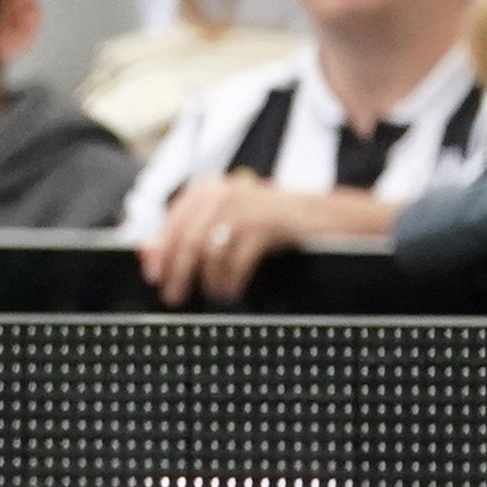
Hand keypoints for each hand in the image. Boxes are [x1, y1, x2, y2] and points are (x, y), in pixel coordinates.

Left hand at [144, 169, 387, 304]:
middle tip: (173, 296)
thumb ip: (194, 233)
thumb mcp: (234, 222)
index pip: (170, 222)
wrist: (338, 218)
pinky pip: (234, 260)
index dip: (158, 251)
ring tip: (212, 295)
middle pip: (184, 239)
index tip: (152, 275)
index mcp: (209, 190)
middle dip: (174, 271)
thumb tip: (148, 253)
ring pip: (206, 252)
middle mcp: (223, 192)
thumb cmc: (281, 223)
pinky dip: (229, 281)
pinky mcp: (267, 224)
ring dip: (205, 280)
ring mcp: (246, 206)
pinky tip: (231, 292)